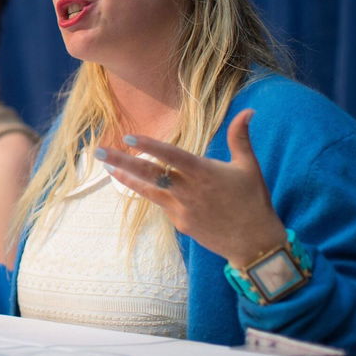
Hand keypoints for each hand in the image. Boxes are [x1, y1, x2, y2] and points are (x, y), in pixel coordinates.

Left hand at [96, 110, 285, 265]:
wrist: (255, 244)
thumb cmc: (253, 201)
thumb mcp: (249, 166)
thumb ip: (240, 137)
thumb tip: (249, 110)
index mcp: (204, 173)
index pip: (171, 155)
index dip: (150, 145)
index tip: (128, 137)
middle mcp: (189, 190)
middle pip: (150, 173)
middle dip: (122, 162)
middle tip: (99, 152)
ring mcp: (182, 209)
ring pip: (148, 191)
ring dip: (126, 179)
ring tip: (107, 168)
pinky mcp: (180, 223)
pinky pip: (162, 205)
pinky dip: (152, 194)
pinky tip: (141, 185)